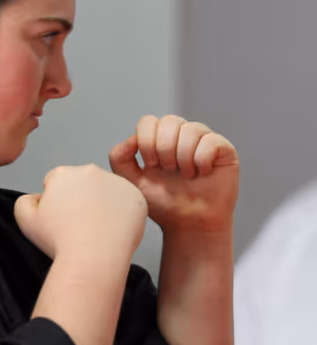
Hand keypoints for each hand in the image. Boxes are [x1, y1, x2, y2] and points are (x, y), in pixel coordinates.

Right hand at [15, 164, 147, 261]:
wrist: (92, 260)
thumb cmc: (61, 243)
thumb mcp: (25, 220)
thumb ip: (24, 201)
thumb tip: (37, 197)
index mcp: (64, 174)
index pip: (58, 181)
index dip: (58, 201)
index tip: (63, 217)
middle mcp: (91, 171)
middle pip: (83, 182)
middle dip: (80, 198)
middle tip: (79, 224)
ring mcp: (116, 182)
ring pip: (107, 190)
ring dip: (102, 203)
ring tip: (97, 228)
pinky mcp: (136, 196)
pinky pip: (127, 201)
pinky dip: (122, 212)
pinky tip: (112, 228)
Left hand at [109, 115, 238, 234]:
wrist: (188, 224)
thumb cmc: (162, 204)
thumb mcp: (132, 183)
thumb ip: (120, 159)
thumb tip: (131, 138)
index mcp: (159, 139)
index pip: (148, 122)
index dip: (147, 142)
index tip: (151, 165)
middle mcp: (181, 134)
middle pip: (169, 121)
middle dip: (165, 149)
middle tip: (169, 170)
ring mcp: (203, 139)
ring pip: (190, 130)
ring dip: (184, 158)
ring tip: (186, 175)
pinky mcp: (224, 149)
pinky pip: (210, 141)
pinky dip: (202, 161)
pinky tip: (202, 174)